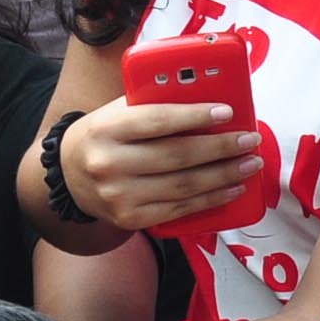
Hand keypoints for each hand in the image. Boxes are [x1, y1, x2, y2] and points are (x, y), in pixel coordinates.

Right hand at [62, 99, 262, 233]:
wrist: (70, 177)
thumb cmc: (105, 136)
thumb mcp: (117, 111)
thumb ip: (153, 104)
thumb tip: (208, 101)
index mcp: (106, 129)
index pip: (156, 121)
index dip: (195, 116)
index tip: (227, 112)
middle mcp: (109, 164)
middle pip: (177, 156)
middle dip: (221, 148)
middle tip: (249, 140)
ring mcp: (119, 196)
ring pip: (183, 186)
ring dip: (224, 175)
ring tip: (249, 164)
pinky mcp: (131, 219)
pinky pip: (179, 210)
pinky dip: (210, 199)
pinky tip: (231, 188)